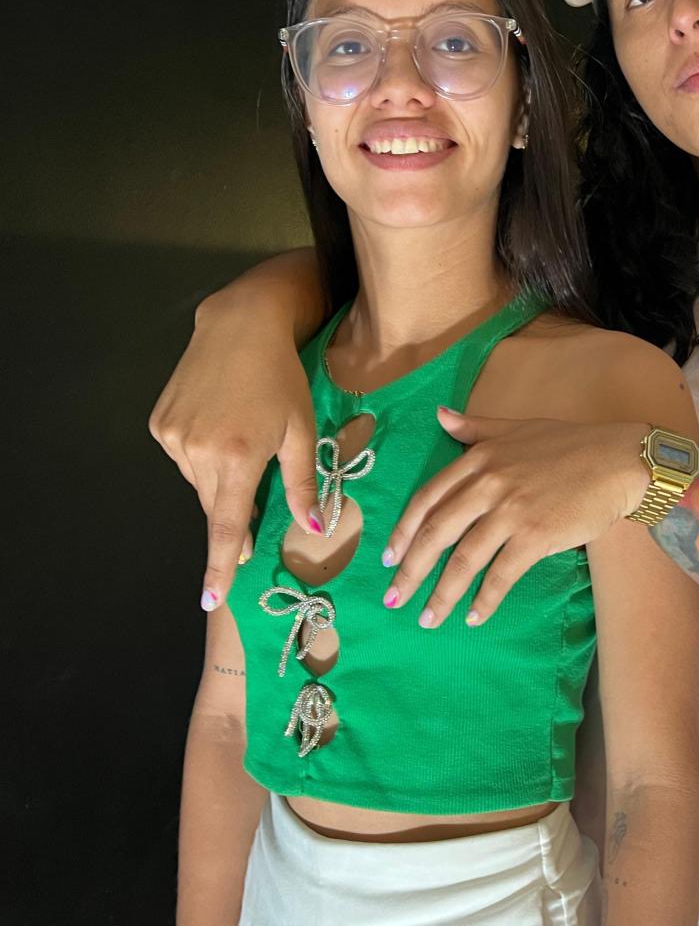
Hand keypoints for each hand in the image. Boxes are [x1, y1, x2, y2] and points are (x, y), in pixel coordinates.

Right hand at [149, 298, 320, 608]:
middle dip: (234, 515)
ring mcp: (173, 436)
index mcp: (238, 457)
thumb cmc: (281, 378)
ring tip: (241, 441)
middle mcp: (198, 450)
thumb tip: (312, 528)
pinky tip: (219, 427)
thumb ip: (303, 483)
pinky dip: (202, 456)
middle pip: (214, 507)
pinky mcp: (159, 423)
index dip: (220, 566)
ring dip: (219, 480)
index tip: (211, 600)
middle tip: (256, 501)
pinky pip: (183, 458)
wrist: (238, 326)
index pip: (227, 526)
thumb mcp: (302, 430)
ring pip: (198, 483)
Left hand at [382, 410, 649, 625]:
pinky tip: (473, 617)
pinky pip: (501, 574)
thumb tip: (439, 416)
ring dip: (442, 593)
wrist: (617, 460)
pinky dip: (485, 599)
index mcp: (477, 459)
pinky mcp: (536, 535)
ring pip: (464, 559)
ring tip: (428, 619)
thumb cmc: (569, 444)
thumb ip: (473, 428)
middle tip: (393, 598)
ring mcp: (511, 511)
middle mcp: (487, 484)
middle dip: (410, 570)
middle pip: (436, 533)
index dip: (403, 532)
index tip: (388, 558)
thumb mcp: (514, 428)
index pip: (427, 499)